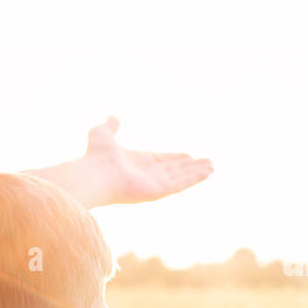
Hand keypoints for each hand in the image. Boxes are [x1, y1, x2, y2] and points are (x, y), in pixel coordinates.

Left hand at [85, 116, 212, 203]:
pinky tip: (207, 173)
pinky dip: (194, 178)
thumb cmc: (96, 156)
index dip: (175, 158)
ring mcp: (154, 183)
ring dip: (197, 172)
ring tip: (212, 167)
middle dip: (190, 167)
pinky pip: (181, 184)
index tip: (189, 155)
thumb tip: (112, 117)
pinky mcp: (159, 190)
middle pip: (174, 170)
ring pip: (180, 177)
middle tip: (207, 162)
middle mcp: (147, 174)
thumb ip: (110, 127)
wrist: (95, 174)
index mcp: (137, 162)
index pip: (161, 160)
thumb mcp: (102, 134)